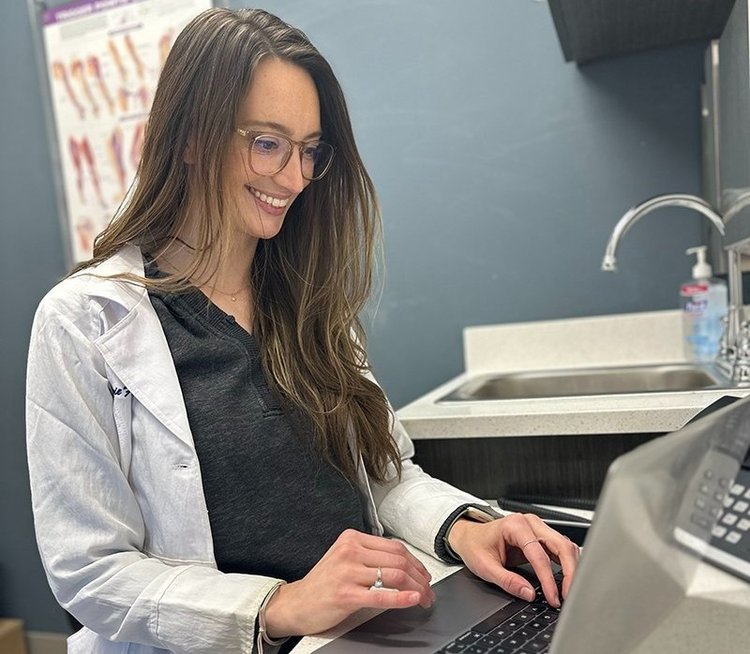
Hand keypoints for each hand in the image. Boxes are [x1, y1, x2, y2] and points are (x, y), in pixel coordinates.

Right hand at [262, 529, 435, 636]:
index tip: (424, 575)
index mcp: (352, 539)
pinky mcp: (346, 594)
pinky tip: (413, 599)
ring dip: (416, 588)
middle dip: (420, 577)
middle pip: (398, 560)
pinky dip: (401, 598)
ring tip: (424, 598)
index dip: (416, 562)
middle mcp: (350, 551)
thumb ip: (370, 556)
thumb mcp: (345, 559)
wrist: (296, 603)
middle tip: (429, 590)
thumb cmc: (323, 583)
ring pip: (394, 575)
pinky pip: (380, 595)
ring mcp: (347, 572)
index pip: (394, 547)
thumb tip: (404, 564)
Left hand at [447, 513, 579, 607]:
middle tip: (568, 596)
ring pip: (565, 546)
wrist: (469, 536)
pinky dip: (567, 565)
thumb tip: (529, 594)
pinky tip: (566, 581)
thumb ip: (507, 581)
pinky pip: (560, 549)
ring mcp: (537, 528)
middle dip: (570, 573)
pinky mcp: (541, 536)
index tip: (553, 597)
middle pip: (561, 545)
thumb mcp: (485, 567)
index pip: (540, 554)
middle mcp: (530, 523)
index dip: (548, 579)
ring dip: (571, 569)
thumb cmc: (475, 545)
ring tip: (569, 591)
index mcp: (515, 526)